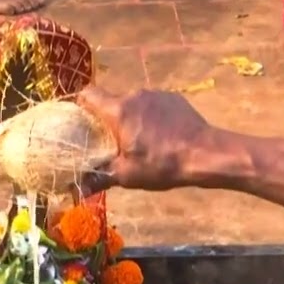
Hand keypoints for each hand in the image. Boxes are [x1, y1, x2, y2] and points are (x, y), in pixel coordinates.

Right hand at [74, 86, 211, 195]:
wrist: (206, 153)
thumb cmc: (162, 164)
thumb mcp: (127, 175)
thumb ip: (99, 178)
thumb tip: (77, 189)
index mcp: (119, 110)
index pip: (88, 94)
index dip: (81, 106)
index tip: (82, 123)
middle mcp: (135, 95)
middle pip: (112, 102)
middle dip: (109, 120)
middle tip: (112, 143)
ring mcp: (156, 94)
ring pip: (134, 104)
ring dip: (132, 119)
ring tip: (140, 142)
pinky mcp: (173, 98)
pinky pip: (153, 105)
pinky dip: (151, 117)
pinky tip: (161, 136)